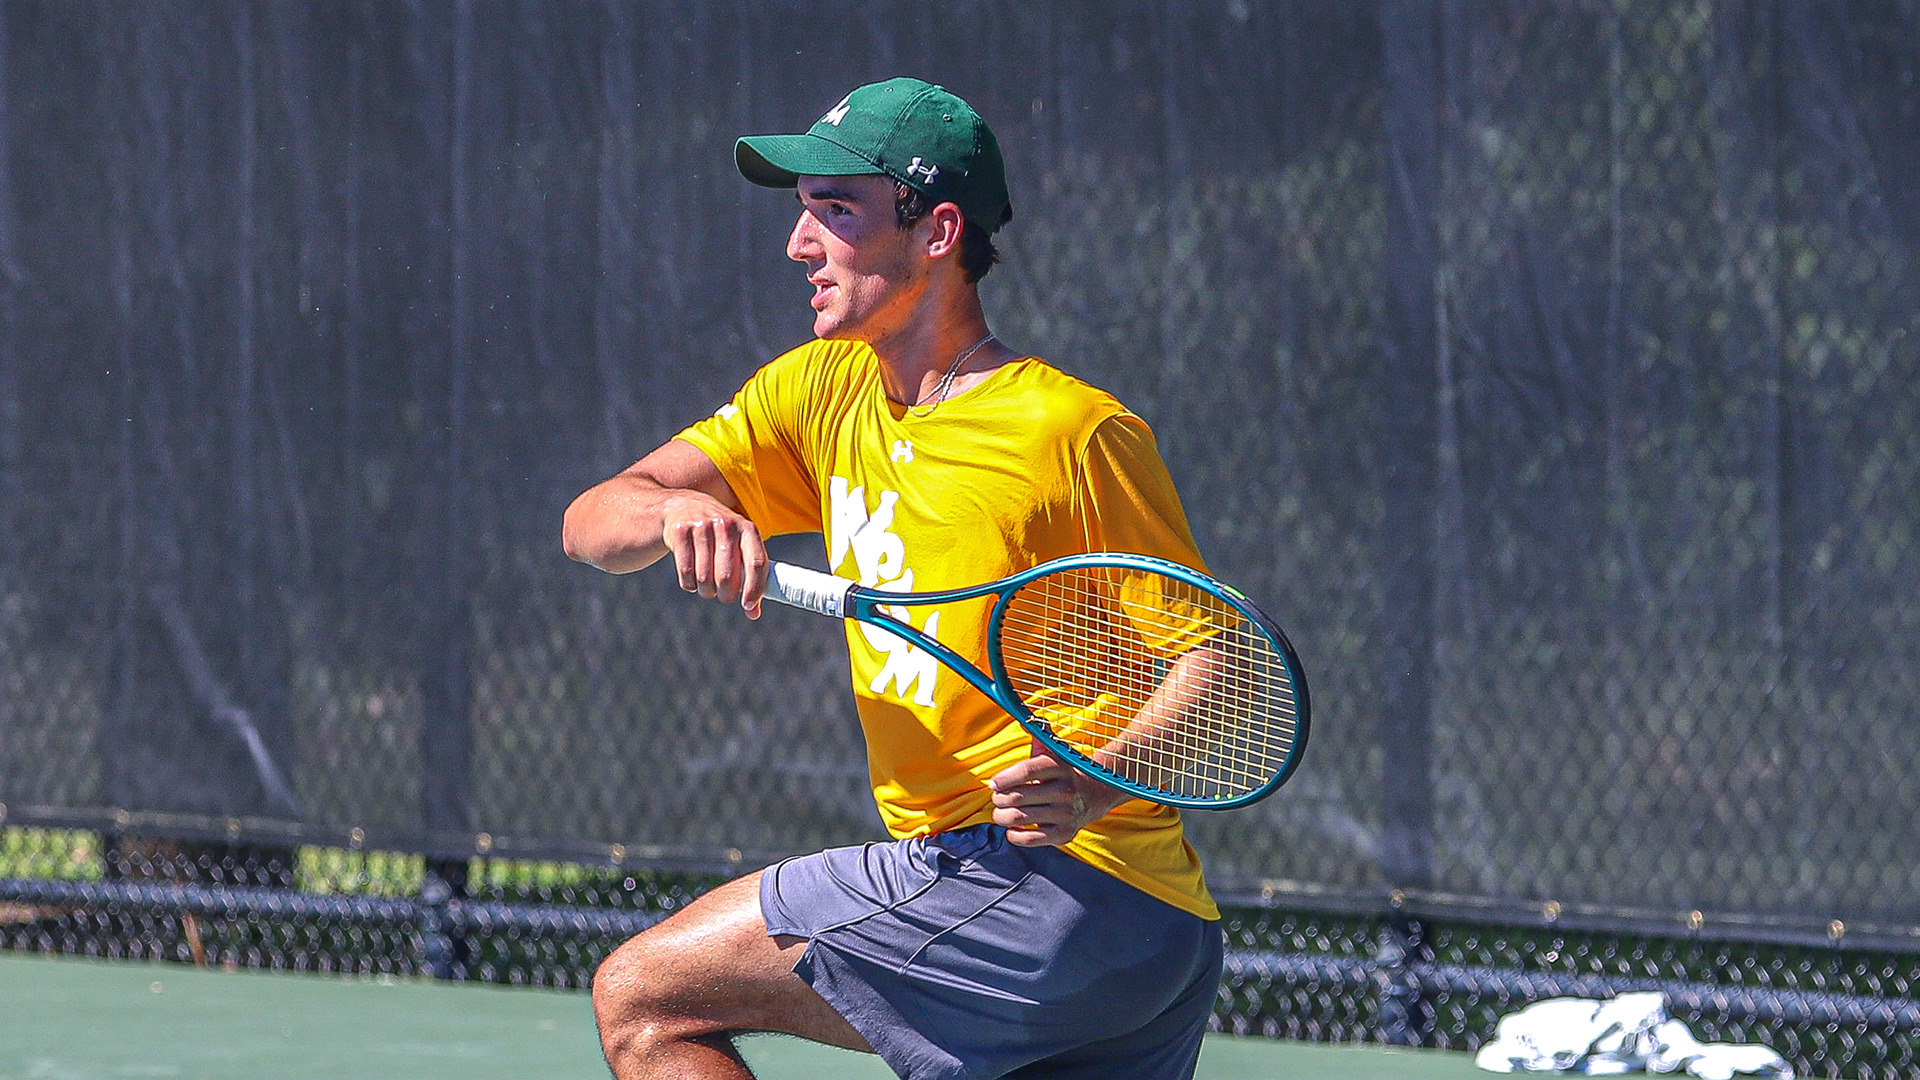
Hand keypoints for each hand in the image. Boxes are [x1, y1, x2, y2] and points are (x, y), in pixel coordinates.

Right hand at [660, 492, 768, 617]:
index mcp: (747, 528)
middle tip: (723, 595)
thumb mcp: (737, 546)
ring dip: (706, 591)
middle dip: (726, 595)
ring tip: (706, 584)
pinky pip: (686, 574)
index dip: (754, 589)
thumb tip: (753, 614)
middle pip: (727, 576)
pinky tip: (691, 576)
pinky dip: (689, 584)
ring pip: (705, 578)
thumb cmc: (716, 535)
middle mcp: (725, 524)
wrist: (678, 507)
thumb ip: (749, 576)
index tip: (748, 607)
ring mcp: (701, 526)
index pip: (756, 563)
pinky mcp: (679, 532)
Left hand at [988, 739, 1127, 846]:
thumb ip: (1039, 734)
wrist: (1096, 793)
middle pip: (1017, 797)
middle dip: (999, 799)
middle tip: (997, 798)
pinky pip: (1029, 839)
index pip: (1027, 771)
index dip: (1004, 778)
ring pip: (1019, 818)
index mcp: (1060, 767)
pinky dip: (1014, 835)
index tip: (992, 783)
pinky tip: (1012, 828)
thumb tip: (1024, 718)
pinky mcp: (1064, 834)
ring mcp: (1065, 814)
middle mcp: (1065, 791)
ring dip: (1001, 816)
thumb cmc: (1065, 770)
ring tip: (1001, 812)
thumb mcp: (1055, 751)